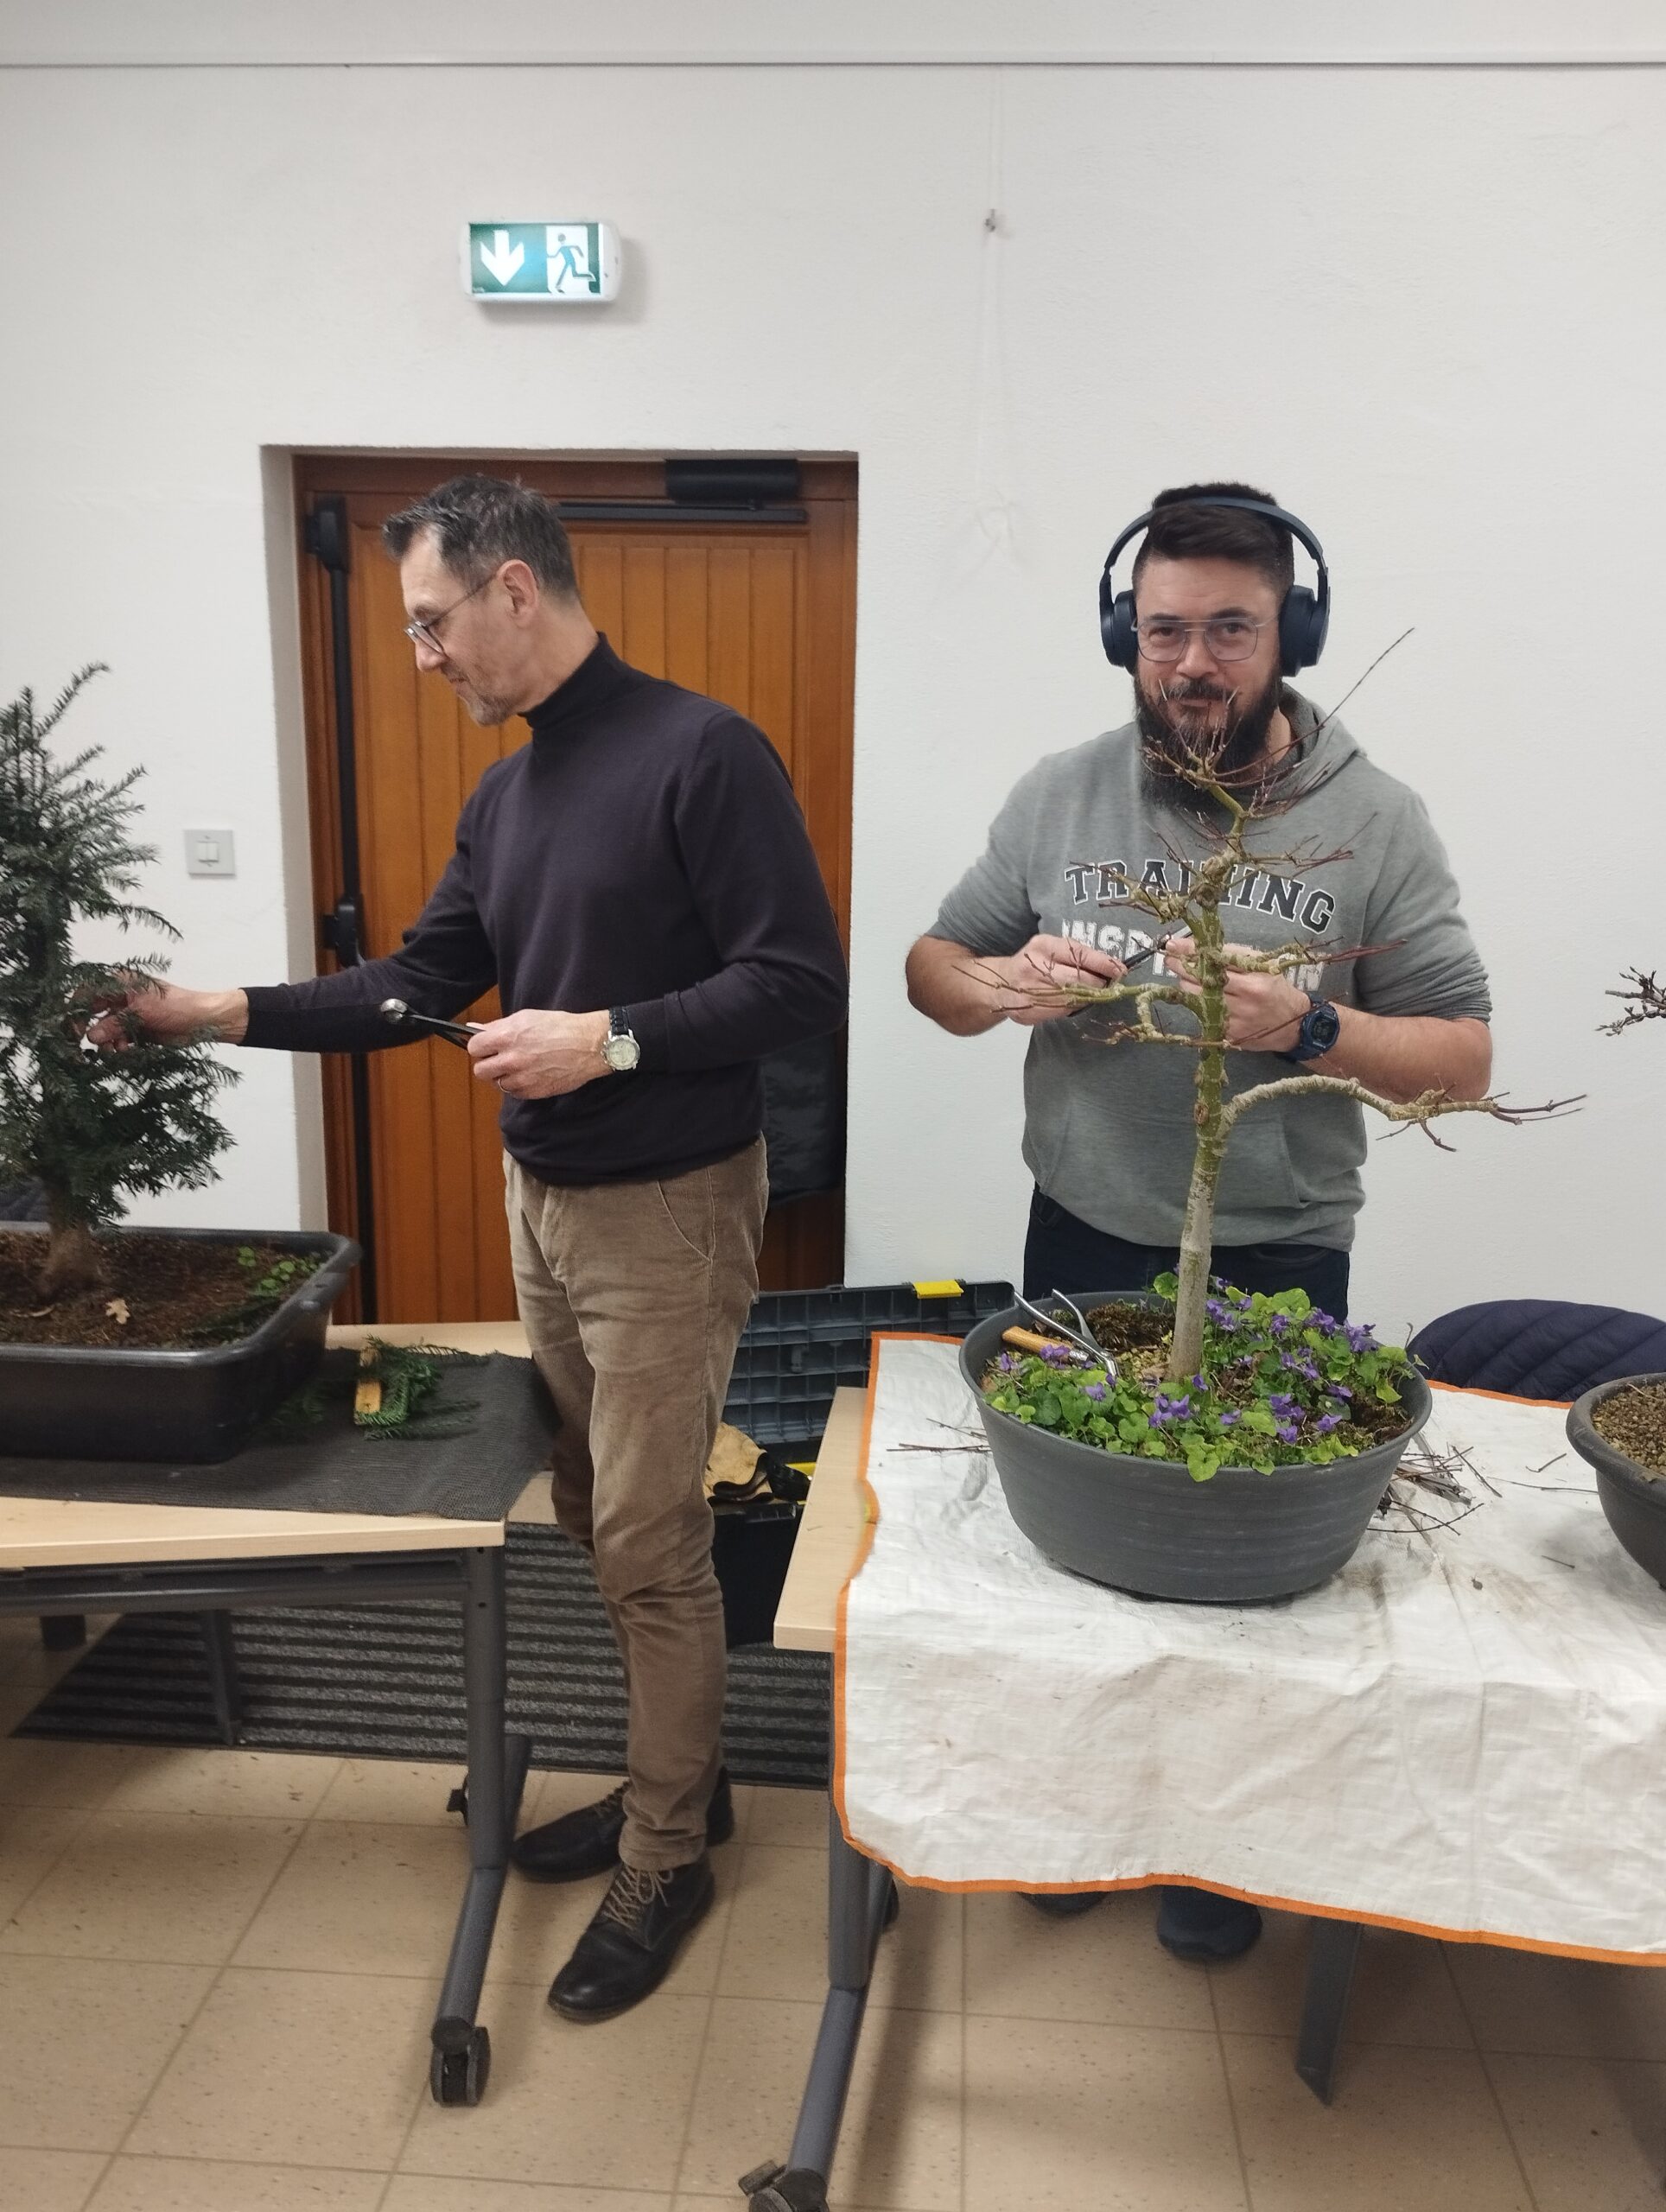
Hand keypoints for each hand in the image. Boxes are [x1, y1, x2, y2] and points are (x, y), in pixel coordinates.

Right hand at [83, 978, 247, 1048]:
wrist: (203, 1021)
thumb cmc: (176, 1006)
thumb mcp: (141, 1013)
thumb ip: (114, 1024)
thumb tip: (90, 1036)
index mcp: (120, 982)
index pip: (88, 992)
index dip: (77, 1009)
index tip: (73, 1028)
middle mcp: (120, 996)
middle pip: (93, 1013)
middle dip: (91, 1029)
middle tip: (87, 1044)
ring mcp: (128, 1014)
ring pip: (105, 1030)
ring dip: (107, 1041)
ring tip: (117, 1048)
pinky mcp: (136, 1030)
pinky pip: (118, 1040)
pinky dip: (119, 1046)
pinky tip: (127, 1049)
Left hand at [467, 1008, 610, 1097]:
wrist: (590, 1045)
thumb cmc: (561, 1027)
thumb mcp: (527, 1017)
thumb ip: (498, 1026)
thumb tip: (475, 1028)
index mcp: (506, 1037)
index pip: (474, 1048)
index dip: (480, 1046)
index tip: (486, 1046)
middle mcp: (511, 1060)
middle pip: (480, 1071)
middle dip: (487, 1064)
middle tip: (500, 1058)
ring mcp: (522, 1078)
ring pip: (497, 1084)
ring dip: (503, 1076)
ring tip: (518, 1067)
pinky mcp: (533, 1092)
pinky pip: (514, 1093)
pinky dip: (518, 1085)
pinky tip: (530, 1074)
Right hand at [980, 934, 1124, 1026]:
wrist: (999, 984)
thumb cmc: (1033, 963)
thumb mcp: (1050, 949)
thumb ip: (1075, 954)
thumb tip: (1111, 967)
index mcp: (1043, 946)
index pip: (1079, 954)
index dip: (1103, 963)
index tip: (1121, 970)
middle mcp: (1035, 966)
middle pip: (1078, 979)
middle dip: (1098, 984)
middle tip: (1108, 986)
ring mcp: (1030, 990)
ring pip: (1072, 998)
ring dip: (1087, 997)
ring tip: (1091, 994)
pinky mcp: (1029, 1010)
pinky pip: (1061, 1011)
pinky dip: (1073, 1007)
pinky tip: (1072, 1002)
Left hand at [1163, 936, 1308, 1051]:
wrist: (1294, 1024)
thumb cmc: (1276, 989)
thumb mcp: (1262, 964)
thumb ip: (1232, 955)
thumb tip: (1198, 945)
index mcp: (1255, 977)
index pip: (1216, 959)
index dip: (1190, 951)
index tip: (1172, 945)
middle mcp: (1245, 997)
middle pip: (1200, 979)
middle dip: (1181, 967)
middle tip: (1171, 960)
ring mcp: (1236, 1018)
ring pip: (1196, 998)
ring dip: (1186, 985)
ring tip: (1187, 977)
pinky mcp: (1229, 1034)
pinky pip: (1203, 1015)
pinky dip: (1198, 1004)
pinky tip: (1200, 997)